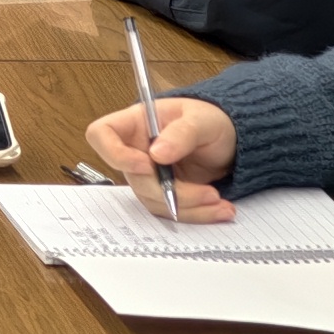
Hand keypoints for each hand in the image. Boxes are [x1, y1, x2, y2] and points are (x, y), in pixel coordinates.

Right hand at [85, 93, 236, 216]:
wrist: (231, 140)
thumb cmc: (212, 120)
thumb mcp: (202, 120)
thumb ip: (182, 134)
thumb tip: (157, 154)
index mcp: (137, 122)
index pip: (102, 134)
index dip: (115, 153)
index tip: (147, 165)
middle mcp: (137, 150)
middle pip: (133, 178)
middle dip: (170, 192)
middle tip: (207, 193)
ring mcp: (149, 174)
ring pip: (152, 200)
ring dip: (188, 207)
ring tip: (218, 201)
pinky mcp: (164, 192)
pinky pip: (169, 209)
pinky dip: (196, 213)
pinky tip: (219, 208)